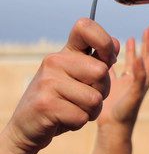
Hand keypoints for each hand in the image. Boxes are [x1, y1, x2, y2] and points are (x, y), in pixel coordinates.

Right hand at [4, 19, 117, 153]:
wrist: (27, 126)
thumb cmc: (62, 100)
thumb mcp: (78, 77)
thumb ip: (97, 61)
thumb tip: (117, 43)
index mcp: (65, 52)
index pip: (85, 27)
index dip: (105, 41)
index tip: (108, 59)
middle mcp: (54, 61)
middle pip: (101, 72)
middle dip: (102, 91)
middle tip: (83, 98)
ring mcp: (48, 82)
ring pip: (94, 98)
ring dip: (91, 111)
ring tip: (72, 109)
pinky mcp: (46, 104)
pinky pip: (82, 116)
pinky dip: (78, 123)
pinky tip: (63, 120)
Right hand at [97, 24, 148, 128]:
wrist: (114, 130)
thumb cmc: (125, 115)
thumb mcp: (133, 94)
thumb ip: (137, 77)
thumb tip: (139, 57)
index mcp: (143, 79)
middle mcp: (137, 79)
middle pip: (144, 56)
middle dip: (147, 41)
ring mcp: (126, 83)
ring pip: (130, 62)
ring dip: (132, 50)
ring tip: (132, 38)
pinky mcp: (114, 88)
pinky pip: (114, 70)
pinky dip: (113, 61)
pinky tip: (110, 56)